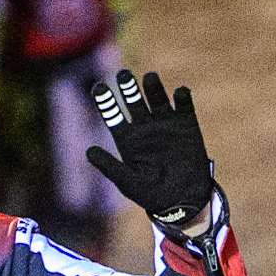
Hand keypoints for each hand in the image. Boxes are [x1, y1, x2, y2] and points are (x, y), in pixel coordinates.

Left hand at [85, 70, 212, 227]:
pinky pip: (184, 106)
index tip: (98, 88)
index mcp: (127, 138)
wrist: (182, 200)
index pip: (113, 114)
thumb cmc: (151, 194)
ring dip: (153, 87)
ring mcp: (166, 124)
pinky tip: (179, 92)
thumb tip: (88, 151)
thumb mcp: (127, 182)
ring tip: (150, 78)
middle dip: (128, 87)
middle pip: (133, 101)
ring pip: (157, 98)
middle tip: (124, 75)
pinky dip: (182, 97)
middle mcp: (145, 127)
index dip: (106, 101)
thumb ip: (109, 166)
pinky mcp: (187, 125)